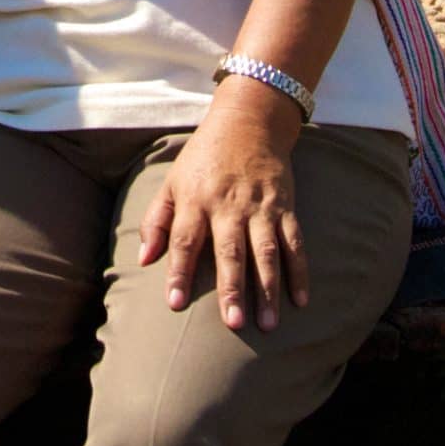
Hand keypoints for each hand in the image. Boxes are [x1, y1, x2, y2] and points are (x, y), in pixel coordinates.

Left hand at [138, 80, 309, 331]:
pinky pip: (294, 243)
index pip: (184, 241)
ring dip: (268, 289)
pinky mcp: (284, 206)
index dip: (178, 272)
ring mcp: (259, 207)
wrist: (248, 122)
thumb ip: (156, 221)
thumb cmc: (203, 158)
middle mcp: (228, 205)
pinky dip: (299, 272)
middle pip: (230, 251)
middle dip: (232, 288)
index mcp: (195, 200)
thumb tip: (144, 260)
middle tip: (234, 323)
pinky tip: (300, 300)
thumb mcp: (172, 181)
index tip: (174, 303)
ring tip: (268, 324)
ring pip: (265, 252)